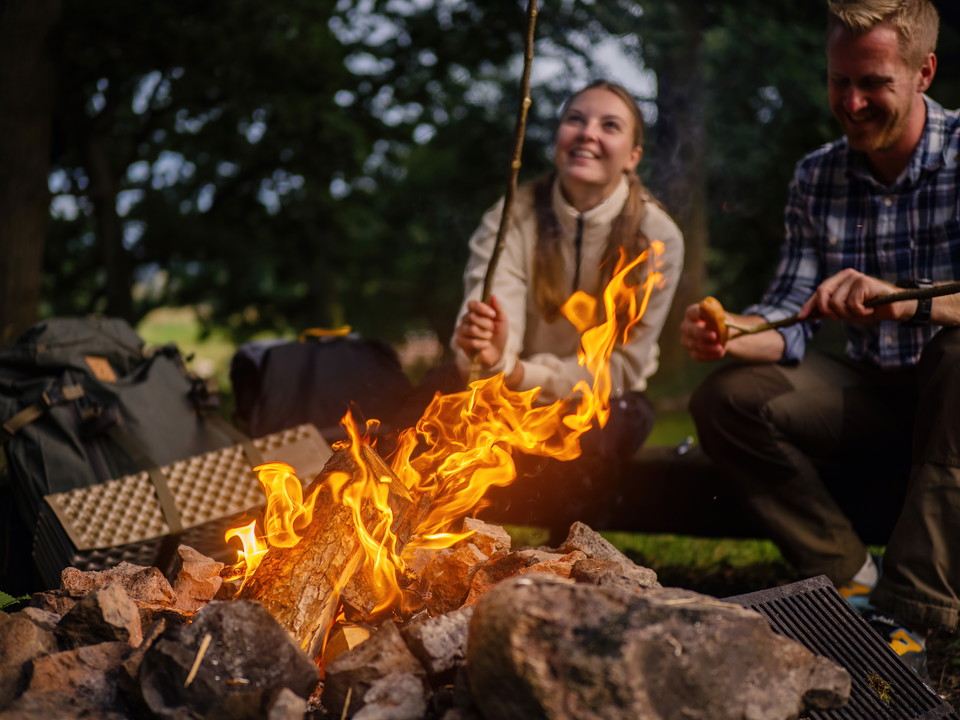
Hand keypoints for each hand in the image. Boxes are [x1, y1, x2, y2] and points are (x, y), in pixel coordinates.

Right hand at [454, 295, 509, 368]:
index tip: (493, 315)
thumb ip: (497, 308)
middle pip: (472, 317)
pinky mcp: (460, 342)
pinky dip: (482, 345)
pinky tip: (484, 346)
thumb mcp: (502, 320)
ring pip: (472, 330)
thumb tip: (492, 295)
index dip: (481, 308)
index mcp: (474, 312)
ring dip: (485, 336)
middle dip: (486, 325)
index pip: (471, 304)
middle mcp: (465, 320)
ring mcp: (461, 331)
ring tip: (488, 338)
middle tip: (491, 330)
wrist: (498, 353)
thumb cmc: (499, 335)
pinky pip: (471, 342)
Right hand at [680, 302, 726, 361]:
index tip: (706, 316)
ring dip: (708, 347)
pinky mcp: (691, 351)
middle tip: (714, 336)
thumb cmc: (720, 322)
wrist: (722, 336)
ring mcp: (687, 340)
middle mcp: (686, 326)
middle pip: (690, 330)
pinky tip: (719, 353)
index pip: (692, 313)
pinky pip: (698, 355)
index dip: (698, 314)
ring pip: (694, 344)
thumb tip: (718, 321)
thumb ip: (719, 318)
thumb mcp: (722, 318)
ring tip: (720, 348)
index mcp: (691, 313)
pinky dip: (709, 355)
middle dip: (702, 333)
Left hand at [797, 269, 912, 323]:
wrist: (894, 308)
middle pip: (822, 294)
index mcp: (839, 280)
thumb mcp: (844, 310)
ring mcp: (855, 277)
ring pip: (837, 303)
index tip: (802, 317)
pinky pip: (852, 304)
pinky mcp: (865, 282)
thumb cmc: (869, 308)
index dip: (809, 305)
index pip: (819, 292)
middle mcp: (846, 275)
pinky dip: (861, 312)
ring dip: (849, 313)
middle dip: (829, 311)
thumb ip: (827, 310)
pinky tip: (870, 308)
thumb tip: (806, 315)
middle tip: (842, 316)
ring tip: (862, 310)